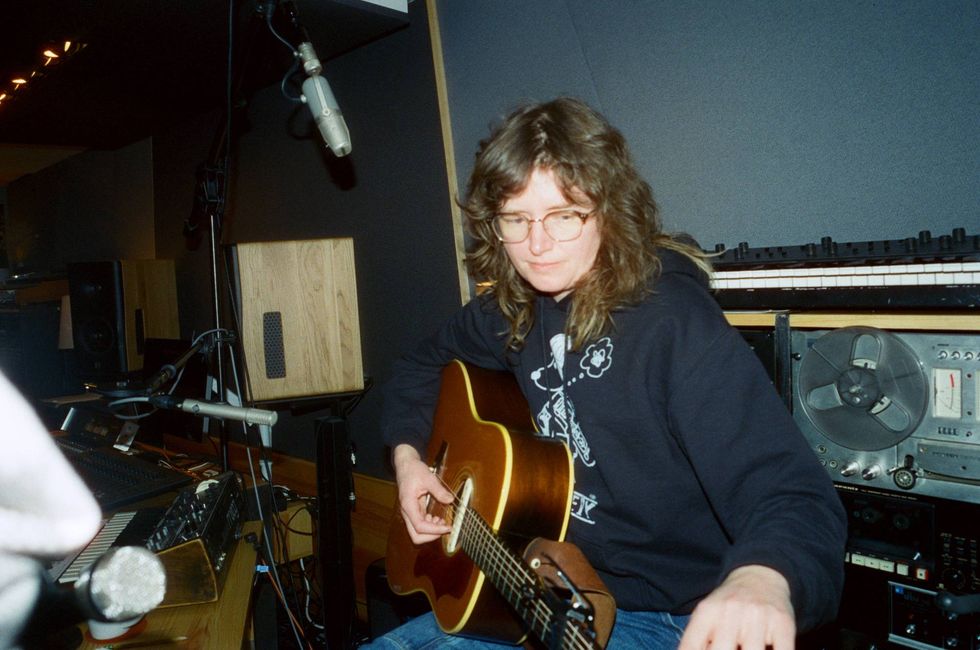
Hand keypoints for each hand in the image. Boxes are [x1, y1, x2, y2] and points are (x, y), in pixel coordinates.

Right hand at [392, 443, 454, 543]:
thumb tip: (450, 499)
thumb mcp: (428, 477)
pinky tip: (438, 519)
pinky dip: (430, 525)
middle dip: (432, 535)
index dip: (434, 530)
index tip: (448, 527)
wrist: (406, 465)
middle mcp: (407, 511)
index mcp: (408, 504)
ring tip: (443, 522)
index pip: (419, 526)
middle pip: (416, 535)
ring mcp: (410, 512)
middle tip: (445, 528)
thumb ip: (439, 490)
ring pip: (418, 532)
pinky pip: (421, 524)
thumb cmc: (413, 470)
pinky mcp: (414, 511)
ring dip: (431, 531)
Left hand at [678, 565, 795, 649]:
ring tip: (743, 648)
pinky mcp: (783, 624)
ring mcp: (758, 616)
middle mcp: (731, 611)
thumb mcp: (708, 615)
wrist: (760, 576)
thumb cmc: (729, 605)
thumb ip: (697, 640)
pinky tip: (768, 649)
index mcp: (707, 612)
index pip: (692, 646)